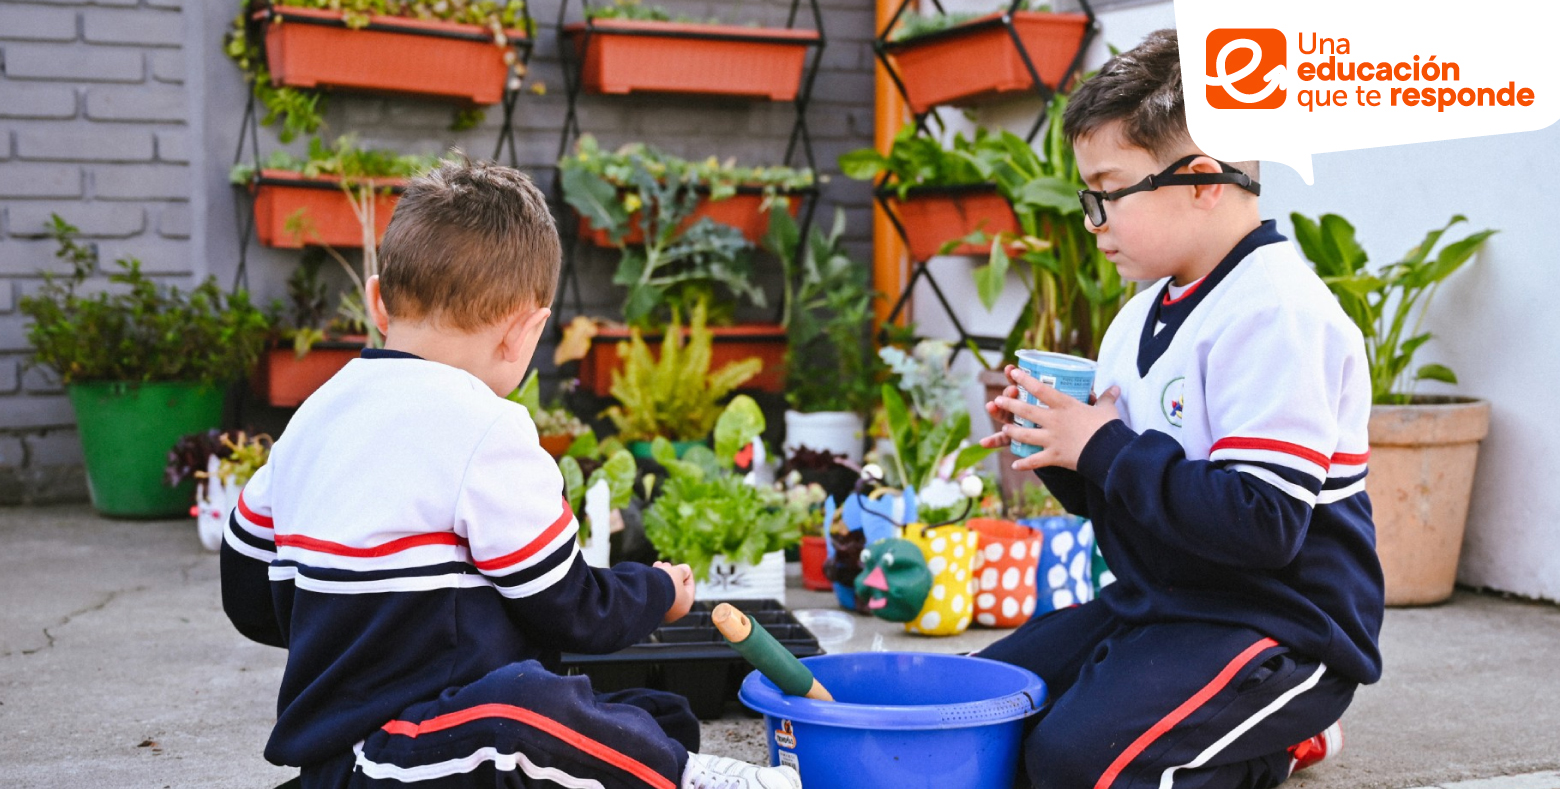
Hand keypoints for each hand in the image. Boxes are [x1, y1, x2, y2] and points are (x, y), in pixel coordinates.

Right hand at [655, 561, 694, 622]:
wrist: (642, 592)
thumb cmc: (664, 583)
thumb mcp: (677, 572)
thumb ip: (683, 570)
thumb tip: (684, 570)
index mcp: (685, 605)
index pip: (689, 585)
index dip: (685, 572)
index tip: (678, 567)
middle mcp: (674, 612)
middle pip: (676, 587)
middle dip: (671, 573)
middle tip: (665, 564)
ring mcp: (661, 611)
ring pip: (665, 589)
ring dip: (662, 576)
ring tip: (657, 565)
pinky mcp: (649, 608)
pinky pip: (655, 593)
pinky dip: (654, 582)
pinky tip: (651, 571)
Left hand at [982, 365, 1121, 470]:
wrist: (1108, 451)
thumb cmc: (1108, 427)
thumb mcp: (1107, 409)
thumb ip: (1106, 398)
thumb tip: (1115, 388)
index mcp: (1065, 406)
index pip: (1041, 389)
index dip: (1025, 380)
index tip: (1013, 372)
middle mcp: (1054, 421)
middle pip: (1026, 411)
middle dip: (1010, 405)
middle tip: (998, 400)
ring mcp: (1052, 439)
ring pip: (1026, 435)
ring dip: (1013, 432)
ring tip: (1004, 429)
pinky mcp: (1054, 456)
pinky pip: (1036, 461)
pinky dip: (1025, 464)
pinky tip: (1015, 465)